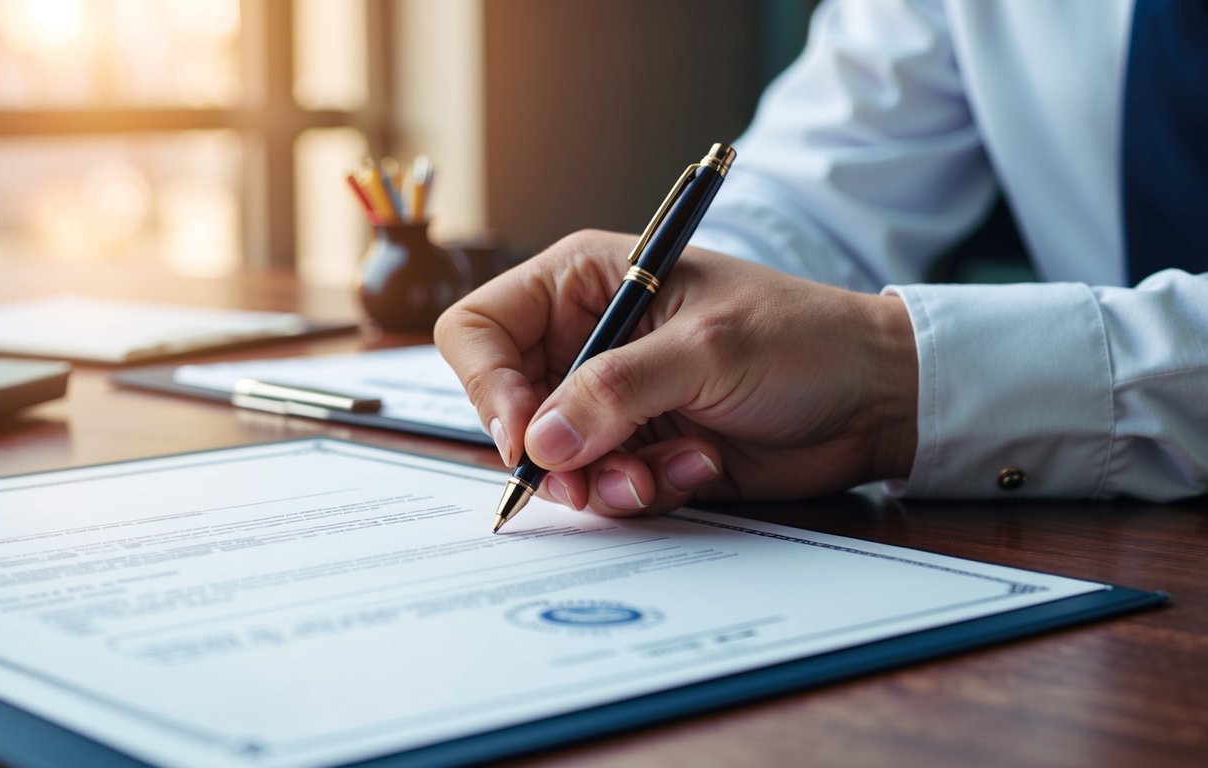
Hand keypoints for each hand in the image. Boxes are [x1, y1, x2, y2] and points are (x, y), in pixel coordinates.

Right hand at [434, 229, 917, 516]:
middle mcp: (586, 340)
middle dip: (549, 452)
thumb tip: (538, 443)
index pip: (484, 329)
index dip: (488, 384)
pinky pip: (603, 487)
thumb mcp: (706, 351)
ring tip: (659, 475)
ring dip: (601, 481)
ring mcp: (611, 400)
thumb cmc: (800, 339)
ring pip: (555, 460)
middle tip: (587, 482)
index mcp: (584, 283)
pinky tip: (698, 466)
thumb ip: (616, 393)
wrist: (873, 398)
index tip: (523, 436)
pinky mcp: (638, 448)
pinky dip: (642, 490)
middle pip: (508, 406)